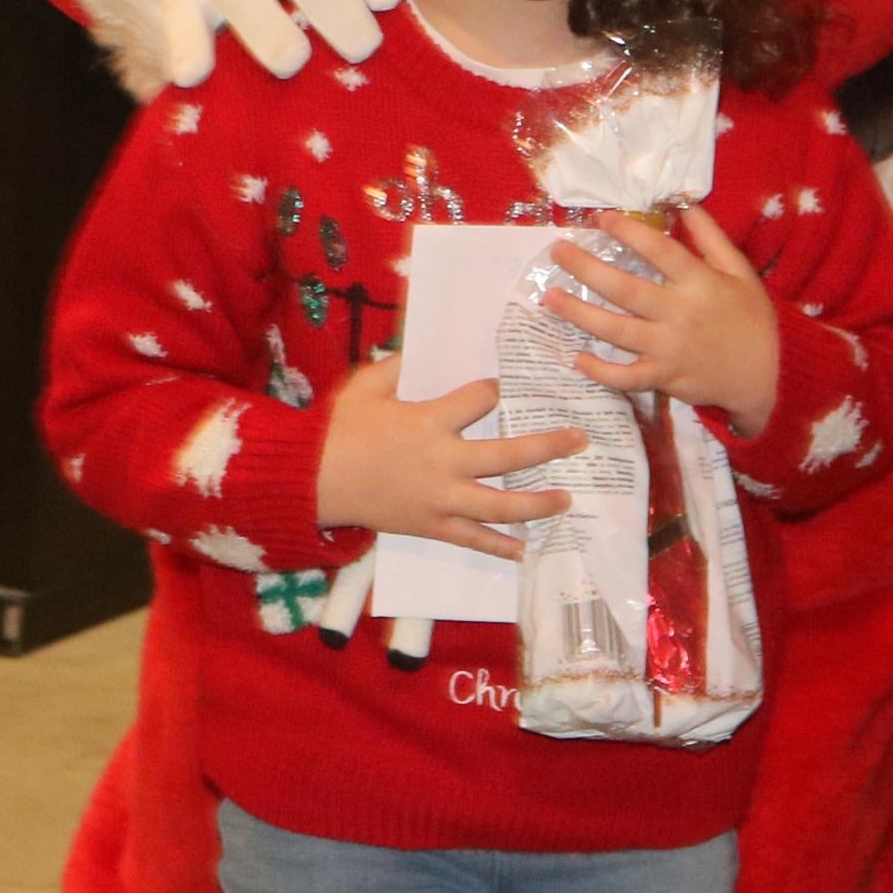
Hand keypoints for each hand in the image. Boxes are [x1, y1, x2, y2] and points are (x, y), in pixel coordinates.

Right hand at [309, 361, 587, 558]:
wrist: (313, 480)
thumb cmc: (339, 428)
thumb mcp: (367, 385)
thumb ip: (400, 364)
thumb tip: (424, 344)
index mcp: (430, 421)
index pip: (480, 399)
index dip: (493, 391)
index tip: (500, 387)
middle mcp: (444, 461)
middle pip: (508, 455)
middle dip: (548, 446)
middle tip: (579, 440)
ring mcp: (440, 499)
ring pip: (500, 504)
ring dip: (537, 502)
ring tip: (566, 499)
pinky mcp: (430, 525)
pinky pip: (471, 539)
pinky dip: (499, 546)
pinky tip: (524, 548)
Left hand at [542, 206, 780, 439]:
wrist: (765, 376)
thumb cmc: (751, 319)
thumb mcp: (739, 271)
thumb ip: (711, 237)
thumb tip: (683, 203)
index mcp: (699, 283)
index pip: (658, 250)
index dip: (628, 231)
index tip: (600, 217)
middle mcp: (680, 314)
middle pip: (625, 289)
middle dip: (586, 268)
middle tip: (557, 251)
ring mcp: (669, 349)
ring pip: (616, 331)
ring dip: (579, 314)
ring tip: (550, 296)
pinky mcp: (664, 378)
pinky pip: (626, 377)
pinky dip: (600, 371)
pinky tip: (576, 357)